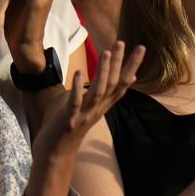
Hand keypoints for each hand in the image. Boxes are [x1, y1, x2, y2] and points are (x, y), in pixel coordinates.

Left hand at [25, 42, 145, 195]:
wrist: (54, 153)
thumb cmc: (66, 126)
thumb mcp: (82, 106)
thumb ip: (93, 93)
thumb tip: (95, 79)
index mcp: (101, 105)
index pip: (122, 83)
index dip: (132, 66)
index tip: (141, 47)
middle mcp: (97, 109)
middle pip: (113, 84)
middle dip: (119, 63)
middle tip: (124, 42)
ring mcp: (84, 115)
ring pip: (98, 91)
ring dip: (103, 72)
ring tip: (106, 52)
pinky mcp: (68, 119)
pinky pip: (75, 102)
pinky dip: (78, 88)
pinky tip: (80, 72)